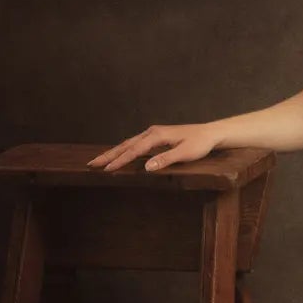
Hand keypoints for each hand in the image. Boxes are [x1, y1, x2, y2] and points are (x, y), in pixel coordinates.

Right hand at [86, 121, 223, 172]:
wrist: (210, 133)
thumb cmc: (199, 144)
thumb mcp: (185, 154)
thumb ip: (165, 160)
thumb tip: (146, 167)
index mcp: (156, 135)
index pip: (134, 150)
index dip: (120, 160)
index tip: (107, 169)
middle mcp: (152, 132)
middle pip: (126, 145)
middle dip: (109, 155)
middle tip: (92, 164)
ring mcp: (153, 134)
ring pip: (129, 144)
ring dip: (114, 152)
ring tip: (100, 161)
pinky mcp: (156, 137)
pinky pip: (135, 144)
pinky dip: (124, 150)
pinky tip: (119, 155)